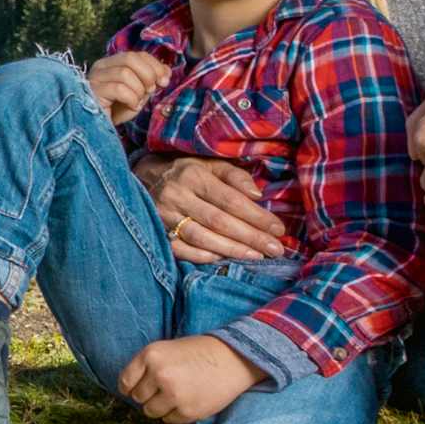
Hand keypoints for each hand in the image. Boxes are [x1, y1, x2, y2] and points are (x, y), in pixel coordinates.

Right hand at [87, 50, 171, 123]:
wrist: (101, 129)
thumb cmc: (119, 110)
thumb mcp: (139, 92)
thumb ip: (151, 79)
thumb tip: (167, 71)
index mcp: (113, 63)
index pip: (137, 54)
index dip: (155, 65)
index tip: (164, 81)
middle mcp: (101, 66)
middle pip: (130, 58)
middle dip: (148, 74)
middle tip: (151, 90)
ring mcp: (95, 78)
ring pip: (125, 73)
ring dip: (138, 90)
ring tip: (137, 101)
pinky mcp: (93, 91)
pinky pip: (119, 89)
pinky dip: (131, 99)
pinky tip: (131, 106)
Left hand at [119, 335, 260, 423]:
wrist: (233, 359)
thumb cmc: (198, 352)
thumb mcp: (166, 349)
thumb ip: (146, 367)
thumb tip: (127, 390)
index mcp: (151, 355)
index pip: (125, 382)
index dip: (130, 387)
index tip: (136, 389)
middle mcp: (160, 374)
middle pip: (138, 398)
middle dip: (148, 396)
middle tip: (165, 388)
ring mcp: (173, 394)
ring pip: (151, 412)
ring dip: (161, 407)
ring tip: (177, 394)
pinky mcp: (188, 411)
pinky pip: (169, 420)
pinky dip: (176, 414)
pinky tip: (189, 400)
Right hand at [142, 156, 291, 262]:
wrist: (146, 178)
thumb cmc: (189, 172)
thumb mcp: (211, 165)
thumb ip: (235, 176)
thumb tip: (257, 195)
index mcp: (194, 176)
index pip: (231, 200)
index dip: (256, 216)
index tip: (278, 229)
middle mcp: (177, 196)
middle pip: (219, 221)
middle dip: (250, 237)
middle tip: (275, 249)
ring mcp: (164, 216)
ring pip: (201, 237)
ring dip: (232, 250)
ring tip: (256, 256)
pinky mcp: (157, 231)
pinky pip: (181, 249)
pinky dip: (203, 256)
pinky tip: (224, 258)